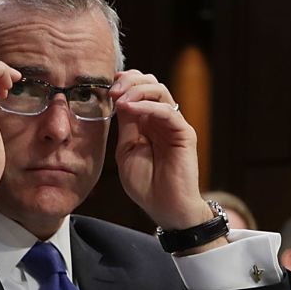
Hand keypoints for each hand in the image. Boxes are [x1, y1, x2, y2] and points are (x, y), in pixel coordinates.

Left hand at [110, 70, 207, 231]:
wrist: (165, 208)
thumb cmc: (146, 184)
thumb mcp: (126, 150)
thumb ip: (126, 126)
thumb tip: (118, 100)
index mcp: (147, 121)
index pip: (138, 89)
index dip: (123, 81)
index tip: (106, 86)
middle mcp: (162, 119)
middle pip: (150, 83)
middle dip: (129, 81)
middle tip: (112, 91)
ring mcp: (174, 124)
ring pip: (160, 90)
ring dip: (137, 90)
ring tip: (120, 99)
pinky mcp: (184, 133)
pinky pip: (167, 111)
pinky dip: (147, 105)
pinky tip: (130, 107)